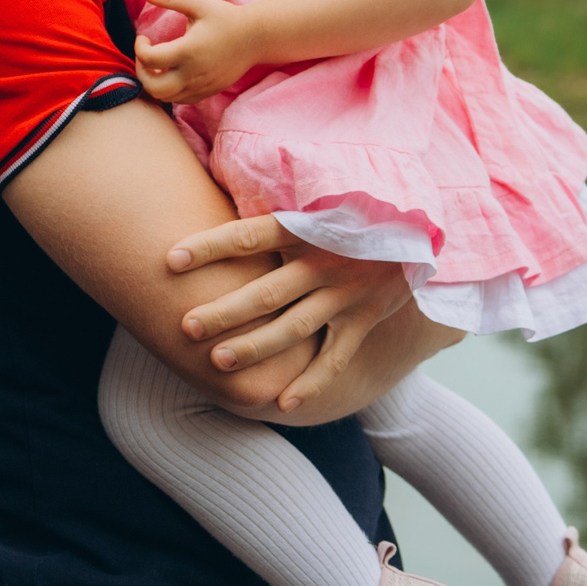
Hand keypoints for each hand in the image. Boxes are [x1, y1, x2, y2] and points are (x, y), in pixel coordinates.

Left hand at [133, 0, 263, 104]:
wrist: (256, 38)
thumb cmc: (226, 18)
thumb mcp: (199, 4)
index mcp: (188, 50)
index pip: (149, 59)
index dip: (139, 48)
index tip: (144, 38)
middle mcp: (193, 73)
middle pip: (153, 87)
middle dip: (141, 73)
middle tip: (145, 56)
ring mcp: (201, 86)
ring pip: (165, 98)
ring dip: (153, 83)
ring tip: (157, 65)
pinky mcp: (208, 92)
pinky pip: (181, 100)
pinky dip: (169, 91)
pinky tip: (171, 73)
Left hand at [165, 215, 414, 411]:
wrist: (417, 229)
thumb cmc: (346, 213)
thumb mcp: (313, 200)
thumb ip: (268, 207)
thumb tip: (206, 181)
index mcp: (306, 226)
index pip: (249, 235)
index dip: (209, 246)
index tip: (169, 259)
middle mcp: (325, 261)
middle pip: (266, 291)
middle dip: (224, 311)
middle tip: (186, 326)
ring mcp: (347, 294)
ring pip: (294, 327)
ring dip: (256, 346)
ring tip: (217, 361)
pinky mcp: (364, 319)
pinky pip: (336, 357)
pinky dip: (311, 383)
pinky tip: (282, 404)